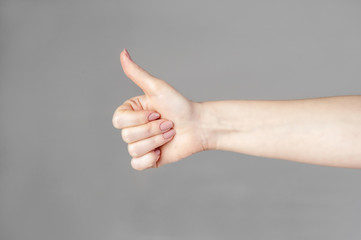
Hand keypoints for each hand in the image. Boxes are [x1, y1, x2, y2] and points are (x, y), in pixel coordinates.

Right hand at [112, 49, 206, 169]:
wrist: (198, 125)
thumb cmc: (179, 105)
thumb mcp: (156, 88)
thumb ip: (136, 73)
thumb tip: (123, 52)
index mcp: (130, 113)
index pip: (119, 121)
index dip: (139, 119)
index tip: (157, 112)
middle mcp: (133, 129)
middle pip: (127, 136)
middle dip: (152, 130)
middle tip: (168, 124)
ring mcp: (141, 144)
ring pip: (134, 149)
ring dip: (157, 141)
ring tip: (171, 133)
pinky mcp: (149, 159)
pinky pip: (137, 165)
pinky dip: (149, 159)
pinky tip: (161, 152)